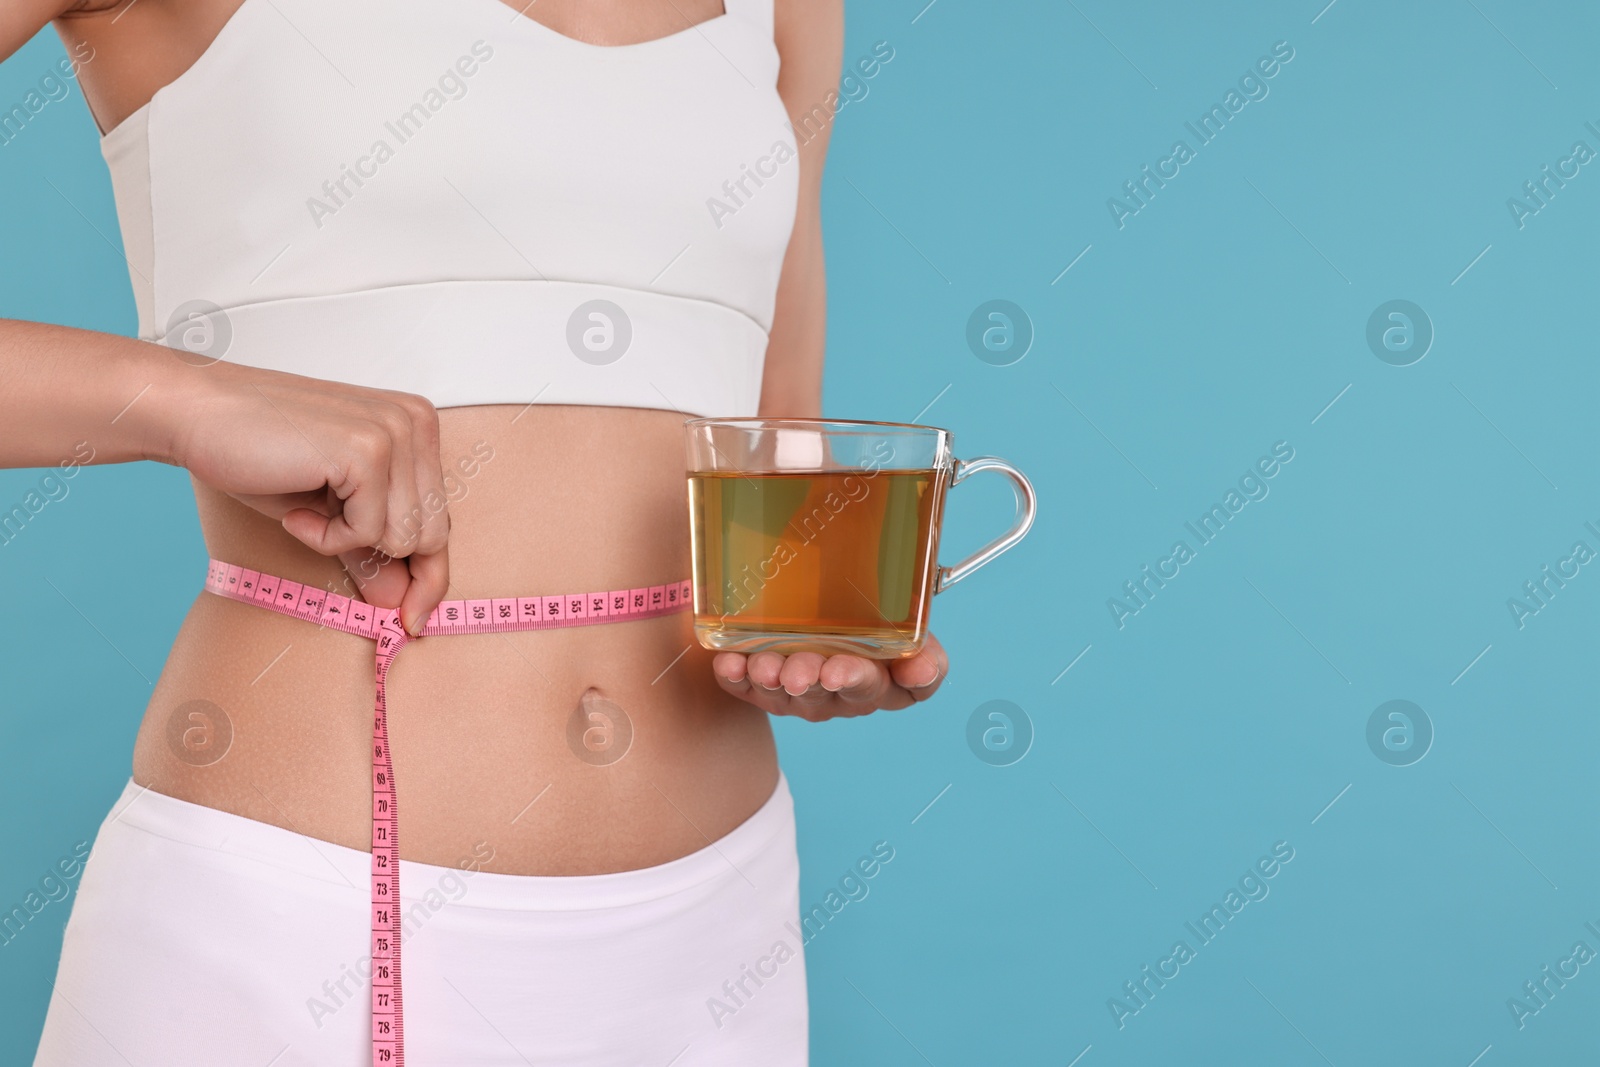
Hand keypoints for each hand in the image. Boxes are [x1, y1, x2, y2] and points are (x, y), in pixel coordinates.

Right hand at [170, 360, 449, 634]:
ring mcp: (395, 433)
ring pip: (406, 538)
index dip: (430, 577)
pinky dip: (328, 538)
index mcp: (417, 426)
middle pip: (432, 535)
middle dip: (383, 561)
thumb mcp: (329, 511)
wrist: (197, 413)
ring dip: (348, 543)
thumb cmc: (260, 455)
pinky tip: (296, 511)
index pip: (441, 519)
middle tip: (326, 541)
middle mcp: (416, 422)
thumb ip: (371, 548)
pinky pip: (369, 532)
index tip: (414, 618)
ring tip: (306, 512)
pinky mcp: (367, 451)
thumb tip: (402, 602)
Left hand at [711, 634, 948, 720]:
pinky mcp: (765, 690)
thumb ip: (921, 643)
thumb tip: (921, 667)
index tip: (888, 671)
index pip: (908, 691)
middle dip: (819, 680)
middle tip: (805, 673)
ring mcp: (803, 695)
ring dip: (775, 680)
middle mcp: (845, 693)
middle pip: (837, 692)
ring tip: (765, 667)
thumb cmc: (861, 619)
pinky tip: (728, 662)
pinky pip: (748, 689)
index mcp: (887, 678)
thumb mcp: (899, 620)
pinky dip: (736, 676)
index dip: (902, 684)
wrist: (809, 612)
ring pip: (790, 695)